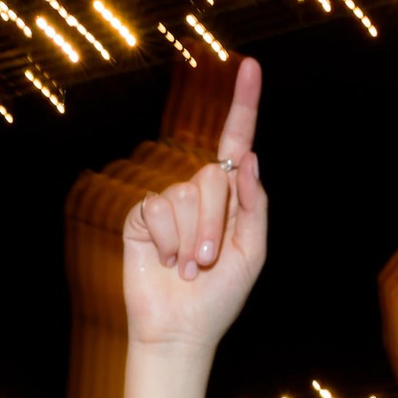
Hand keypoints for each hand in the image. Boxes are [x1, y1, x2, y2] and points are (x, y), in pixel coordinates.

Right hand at [115, 59, 266, 352]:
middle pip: (214, 176)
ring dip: (192, 239)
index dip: (243, 106)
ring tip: (187, 268)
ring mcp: (168, 201)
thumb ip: (254, 205)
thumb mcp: (252, 252)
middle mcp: (198, 193)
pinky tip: (165, 262)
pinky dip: (168, 240)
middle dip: (215, 223)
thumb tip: (248, 158)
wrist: (180, 330)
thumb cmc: (219, 297)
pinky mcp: (143, 215)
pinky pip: (159, 208)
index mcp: (229, 199)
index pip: (235, 144)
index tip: (250, 66)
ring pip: (186, 194)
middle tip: (207, 262)